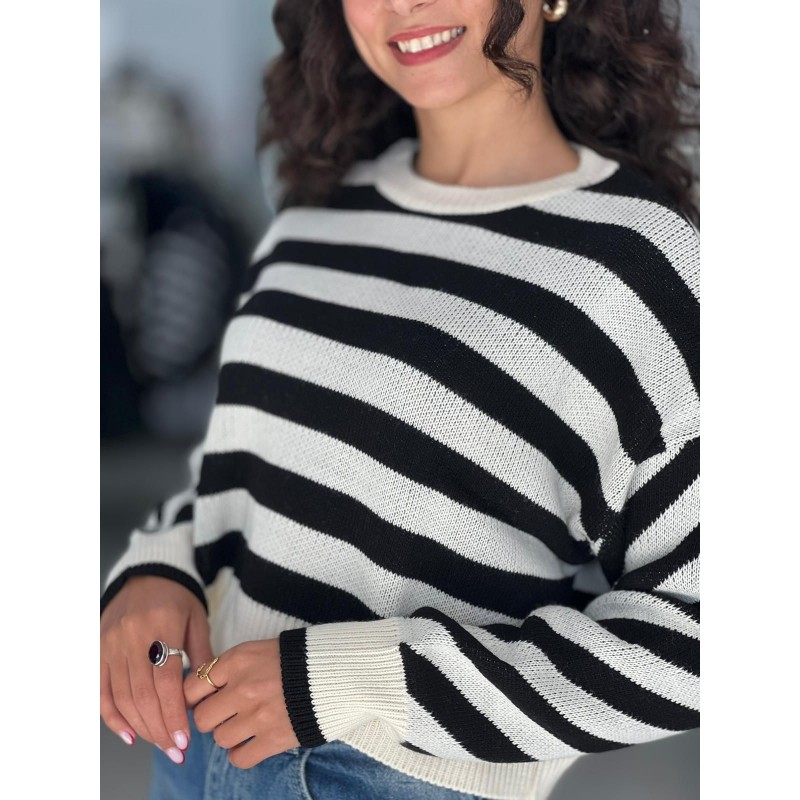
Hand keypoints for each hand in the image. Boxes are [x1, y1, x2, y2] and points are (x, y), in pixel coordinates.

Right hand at [100, 575, 212, 761]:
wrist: (149, 572)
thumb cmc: (178, 597)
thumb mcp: (197, 621)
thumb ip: (201, 657)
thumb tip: (206, 695)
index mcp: (160, 628)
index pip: (166, 684)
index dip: (174, 716)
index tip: (184, 741)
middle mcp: (131, 638)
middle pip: (143, 697)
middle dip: (160, 729)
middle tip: (175, 751)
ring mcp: (110, 645)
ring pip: (122, 699)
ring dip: (141, 728)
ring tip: (160, 745)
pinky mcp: (98, 650)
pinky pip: (102, 692)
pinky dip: (113, 717)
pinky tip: (129, 735)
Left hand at [184, 639, 300, 768]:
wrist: (336, 669)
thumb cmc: (295, 657)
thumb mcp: (257, 650)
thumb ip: (229, 667)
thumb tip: (201, 690)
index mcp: (238, 660)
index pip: (192, 687)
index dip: (194, 698)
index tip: (203, 700)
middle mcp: (243, 687)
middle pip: (202, 718)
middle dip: (212, 718)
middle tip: (226, 713)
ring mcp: (258, 715)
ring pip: (220, 739)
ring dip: (229, 734)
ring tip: (245, 724)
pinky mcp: (274, 738)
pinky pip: (239, 758)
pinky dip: (242, 753)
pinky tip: (252, 742)